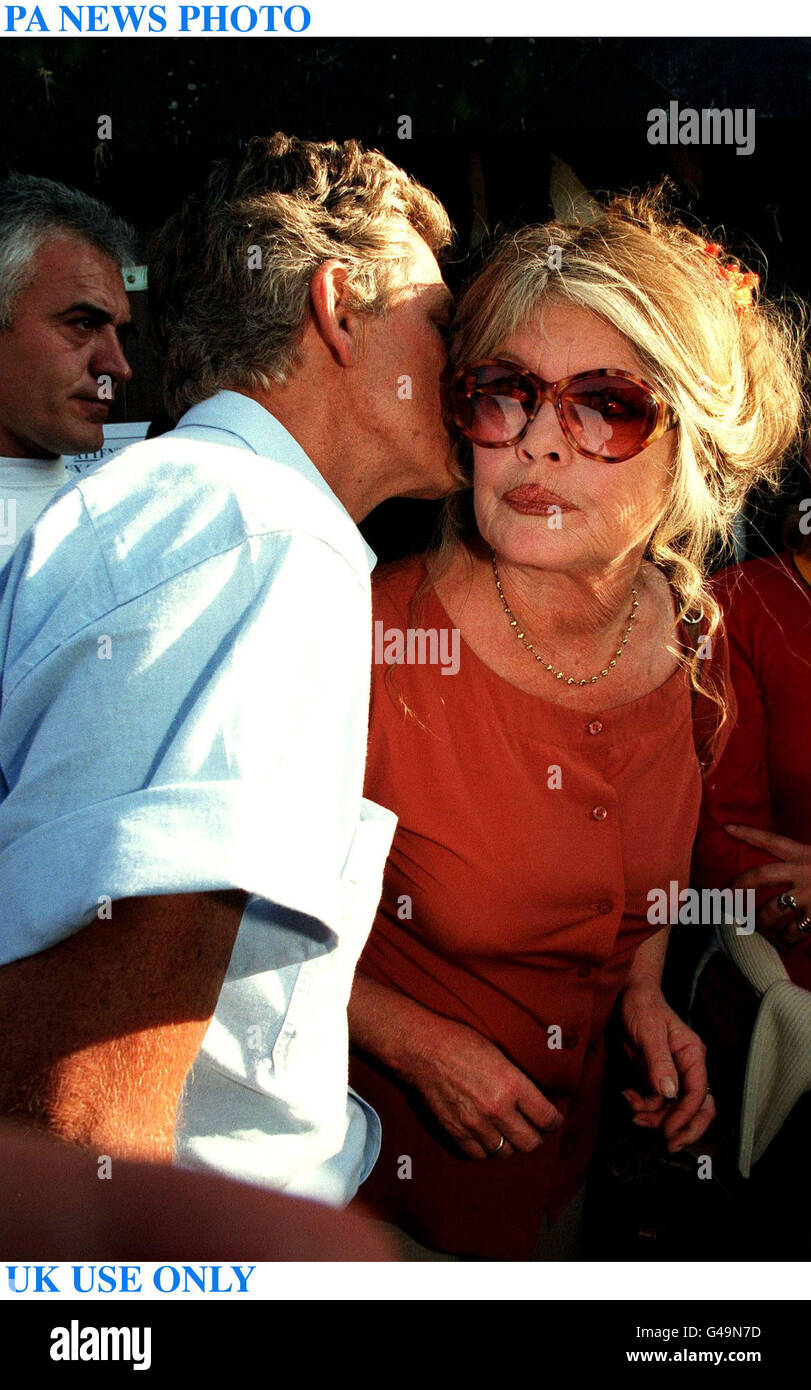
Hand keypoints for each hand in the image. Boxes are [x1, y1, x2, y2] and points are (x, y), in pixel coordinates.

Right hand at [408, 1018, 561, 1160]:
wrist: (423, 1050)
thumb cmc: (462, 1044)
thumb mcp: (500, 1055)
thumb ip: (519, 1081)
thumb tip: (538, 1101)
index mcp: (511, 1084)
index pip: (546, 1118)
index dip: (554, 1122)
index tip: (553, 1120)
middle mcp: (496, 1108)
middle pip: (529, 1142)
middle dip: (536, 1137)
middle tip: (535, 1130)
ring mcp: (474, 1123)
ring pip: (505, 1151)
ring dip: (510, 1144)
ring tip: (509, 1133)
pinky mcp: (455, 1131)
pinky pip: (479, 1154)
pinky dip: (486, 1148)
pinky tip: (487, 1136)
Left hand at [619, 980, 714, 1152]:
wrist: (623, 994)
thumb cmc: (640, 1005)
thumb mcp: (648, 1031)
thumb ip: (659, 1061)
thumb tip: (671, 1093)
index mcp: (692, 1054)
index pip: (699, 1093)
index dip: (686, 1115)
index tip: (669, 1131)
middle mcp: (686, 1067)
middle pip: (697, 1107)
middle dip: (682, 1127)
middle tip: (665, 1144)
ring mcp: (671, 1073)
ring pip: (672, 1108)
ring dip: (654, 1117)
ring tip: (633, 1114)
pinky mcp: (655, 1077)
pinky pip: (654, 1101)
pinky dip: (642, 1105)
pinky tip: (628, 1097)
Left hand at [726, 824, 810, 944]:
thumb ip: (801, 858)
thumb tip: (781, 861)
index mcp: (804, 853)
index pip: (771, 840)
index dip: (748, 833)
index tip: (727, 828)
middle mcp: (803, 871)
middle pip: (760, 875)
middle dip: (739, 884)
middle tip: (724, 894)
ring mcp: (810, 895)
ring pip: (772, 910)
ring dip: (760, 920)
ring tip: (754, 925)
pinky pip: (794, 931)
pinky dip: (787, 938)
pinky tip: (784, 941)